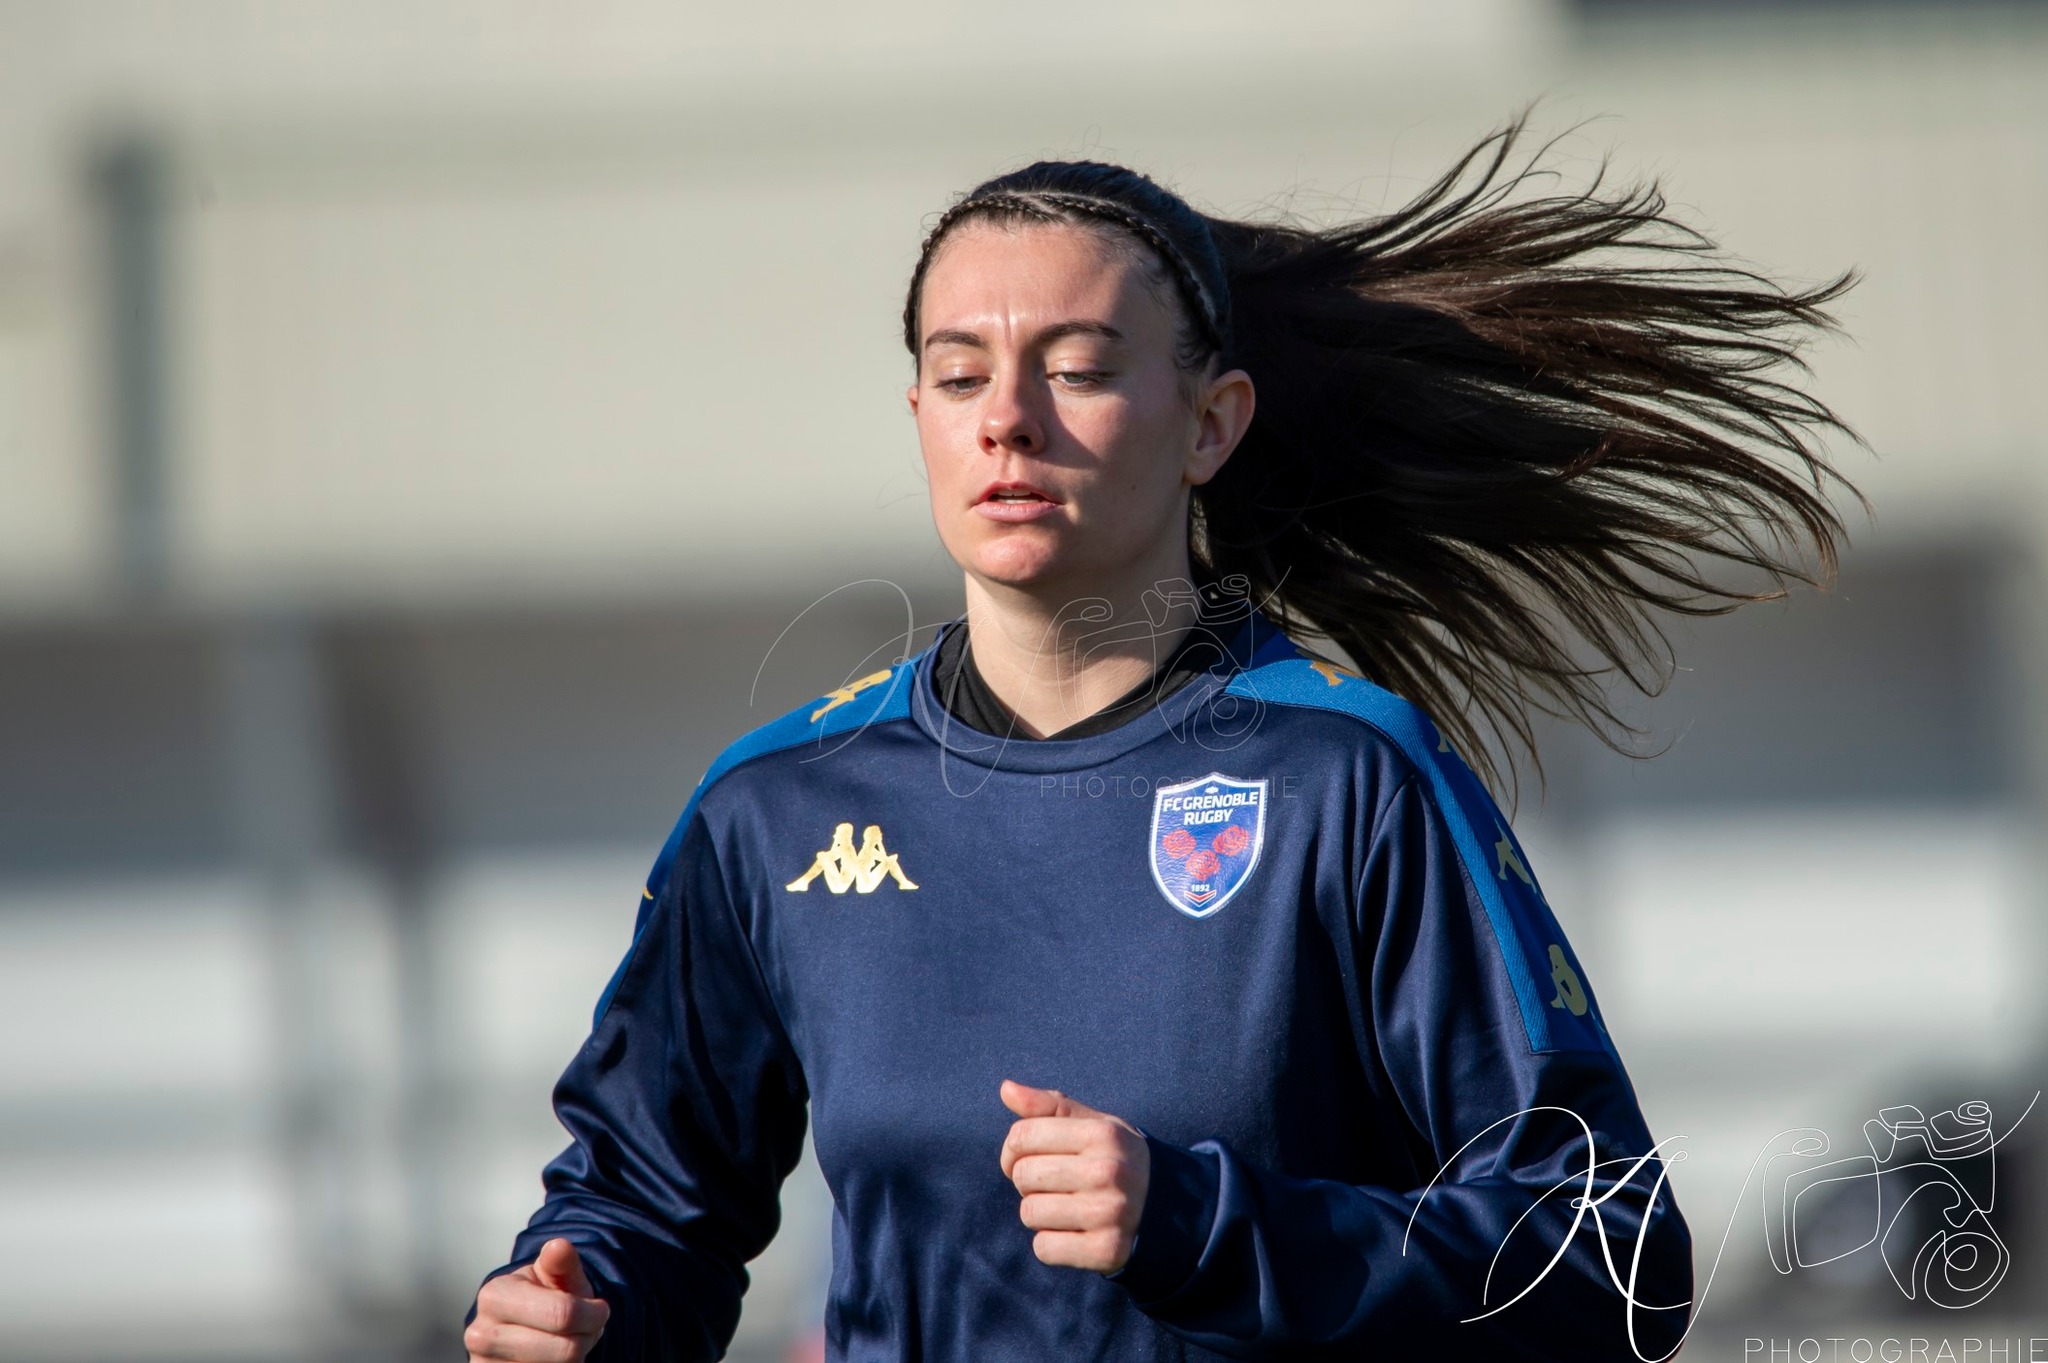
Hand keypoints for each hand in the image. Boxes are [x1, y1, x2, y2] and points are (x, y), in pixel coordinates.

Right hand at [466, 1237, 610, 1361]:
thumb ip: (561, 1262)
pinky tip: (554, 1359)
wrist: (521, 1328)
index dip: (592, 1315)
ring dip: (575, 1360)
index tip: (600, 1310)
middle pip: (565, 1350)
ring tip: (568, 1342)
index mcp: (494, 1296)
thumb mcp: (555, 1275)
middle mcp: (481, 1335)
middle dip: (586, 1339)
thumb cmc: (544, 1297)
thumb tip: (559, 1247)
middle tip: (586, 1329)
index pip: (562, 1314)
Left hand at [998, 1079, 1149, 1272]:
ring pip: (1029, 1213)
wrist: (1167, 1208)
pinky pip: (1044, 1248)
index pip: (1021, 1136)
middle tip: (1053, 1184)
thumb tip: (1006, 1088)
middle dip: (1028, 1180)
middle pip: (1022, 1175)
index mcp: (1102, 1134)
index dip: (1014, 1148)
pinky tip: (1074, 1233)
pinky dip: (1050, 1243)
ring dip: (1039, 1213)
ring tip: (1066, 1207)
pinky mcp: (1106, 1251)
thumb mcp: (1094, 1125)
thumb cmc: (1116, 1159)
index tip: (1028, 1157)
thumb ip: (1049, 1106)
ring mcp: (1109, 1214)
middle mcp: (1108, 1172)